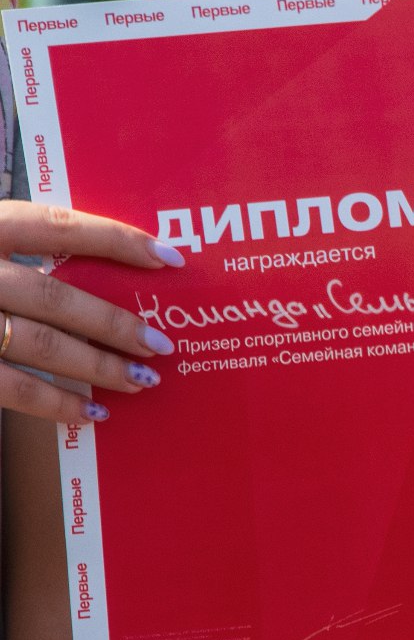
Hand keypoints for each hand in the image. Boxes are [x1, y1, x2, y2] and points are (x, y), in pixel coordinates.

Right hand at [0, 203, 185, 424]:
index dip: (117, 239)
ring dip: (98, 367)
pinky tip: (93, 414)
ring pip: (39, 345)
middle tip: (162, 345)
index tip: (171, 259)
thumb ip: (26, 249)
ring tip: (141, 381)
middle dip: (115, 324)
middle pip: (55, 297)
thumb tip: (111, 269)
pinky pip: (11, 388)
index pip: (57, 225)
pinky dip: (57, 404)